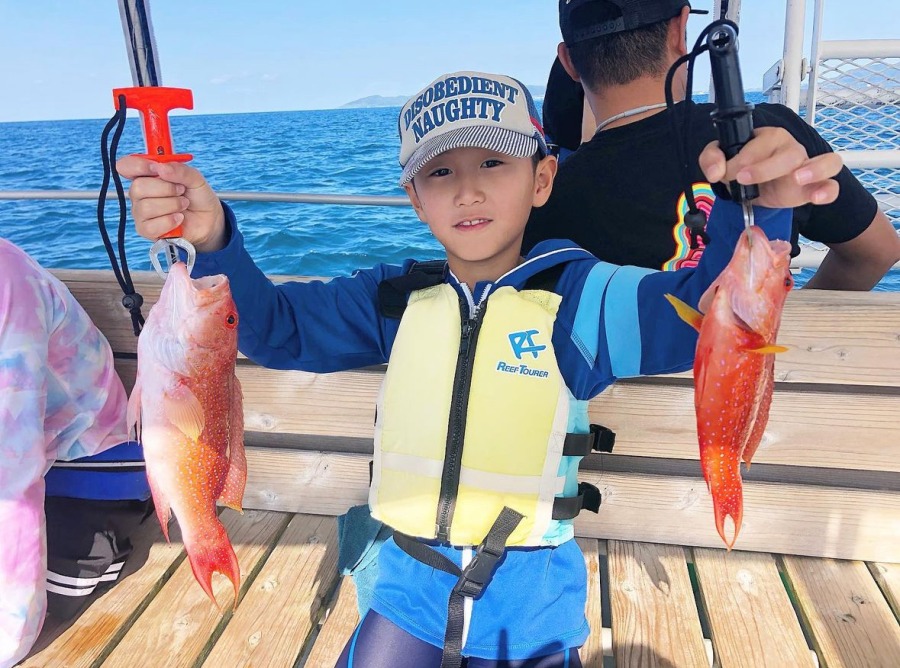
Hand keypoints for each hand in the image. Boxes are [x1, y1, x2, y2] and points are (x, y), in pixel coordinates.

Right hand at [115, 156, 226, 252]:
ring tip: (183, 205)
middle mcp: (139, 193)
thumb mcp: (195, 178)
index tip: (157, 168)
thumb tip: (161, 167)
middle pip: (137, 187)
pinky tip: (179, 218)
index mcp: (147, 175)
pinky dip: (170, 221)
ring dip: (172, 205)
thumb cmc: (198, 197)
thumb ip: (180, 170)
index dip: (138, 165)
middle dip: (166, 188)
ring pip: (146, 207)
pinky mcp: (147, 230)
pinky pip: (151, 226)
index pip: (126, 166)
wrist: (210, 220)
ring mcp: (141, 213)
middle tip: (181, 191)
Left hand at [699, 126, 841, 208]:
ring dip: (814, 169)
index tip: (726, 174)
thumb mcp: (722, 161)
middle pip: (789, 153)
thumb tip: (714, 172)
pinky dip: (827, 191)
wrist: (756, 190)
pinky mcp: (816, 187)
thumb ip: (712, 159)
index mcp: (769, 138)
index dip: (742, 158)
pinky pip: (833, 186)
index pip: (761, 143)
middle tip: (744, 179)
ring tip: (796, 178)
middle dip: (765, 167)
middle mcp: (792, 149)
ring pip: (826, 161)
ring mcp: (809, 167)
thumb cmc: (744, 169)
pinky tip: (815, 197)